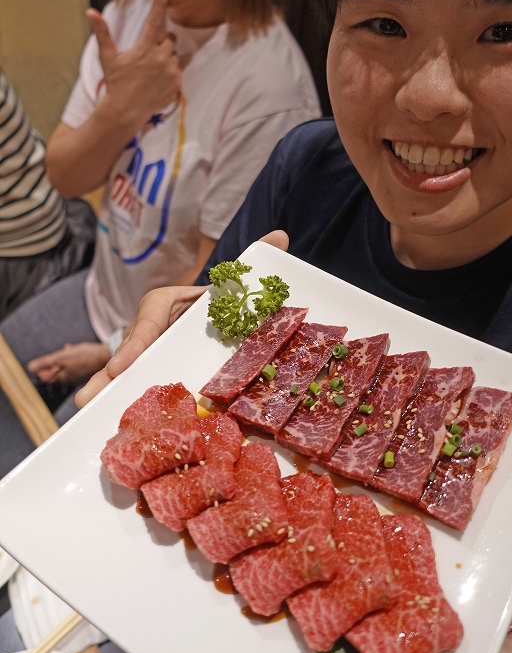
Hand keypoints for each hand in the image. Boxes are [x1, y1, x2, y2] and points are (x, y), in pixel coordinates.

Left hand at [27, 343, 110, 384]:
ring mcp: (76, 375)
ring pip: (63, 366)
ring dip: (62, 358)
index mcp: (61, 377)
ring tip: (67, 349)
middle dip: (53, 361)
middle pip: (53, 370)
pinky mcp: (83, 370)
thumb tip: (31, 367)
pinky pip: (72, 364)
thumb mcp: (62, 357)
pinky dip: (70, 358)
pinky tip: (74, 351)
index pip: (44, 376)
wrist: (104, 355)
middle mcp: (68, 378)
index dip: (43, 367)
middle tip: (59, 353)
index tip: (48, 359)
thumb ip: (46, 362)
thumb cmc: (84, 356)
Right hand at [75, 231, 289, 407]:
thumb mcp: (228, 282)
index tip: (120, 368)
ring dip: (105, 390)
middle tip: (90, 397)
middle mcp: (147, 329)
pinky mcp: (148, 369)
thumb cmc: (215, 297)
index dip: (133, 347)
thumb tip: (281, 235)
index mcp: (163, 305)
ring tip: (89, 409)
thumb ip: (252, 262)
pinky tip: (104, 417)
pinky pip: (133, 382)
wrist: (208, 312)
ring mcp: (144, 351)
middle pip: (127, 353)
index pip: (146, 325)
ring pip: (122, 370)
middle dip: (109, 375)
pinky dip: (119, 397)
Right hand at [86, 0, 180, 125]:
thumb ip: (102, 33)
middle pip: (170, 37)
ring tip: (152, 69)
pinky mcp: (177, 83)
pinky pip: (179, 68)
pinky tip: (158, 79)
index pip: (155, 19)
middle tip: (148, 53)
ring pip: (175, 54)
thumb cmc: (116, 82)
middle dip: (161, 41)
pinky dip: (171, 70)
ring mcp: (171, 71)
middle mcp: (160, 58)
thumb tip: (90, 11)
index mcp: (143, 49)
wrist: (126, 111)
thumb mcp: (108, 57)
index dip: (161, 0)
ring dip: (167, 57)